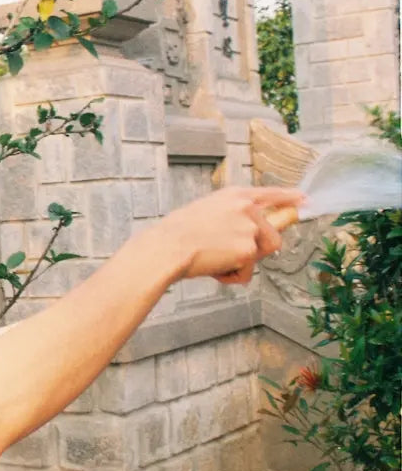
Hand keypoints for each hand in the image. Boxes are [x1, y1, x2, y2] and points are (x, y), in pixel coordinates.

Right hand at [153, 186, 304, 284]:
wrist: (168, 247)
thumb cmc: (177, 233)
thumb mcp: (206, 211)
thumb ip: (231, 216)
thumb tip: (250, 231)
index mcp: (235, 196)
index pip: (270, 195)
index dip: (289, 199)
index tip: (304, 201)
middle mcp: (247, 208)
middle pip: (272, 236)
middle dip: (255, 251)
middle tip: (228, 255)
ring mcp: (250, 228)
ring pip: (258, 255)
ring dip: (239, 263)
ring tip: (214, 259)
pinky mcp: (248, 250)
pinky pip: (246, 271)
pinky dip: (230, 275)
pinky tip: (212, 267)